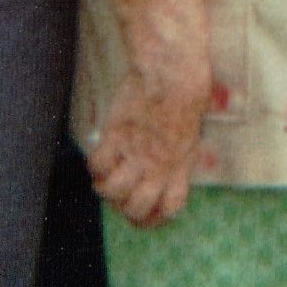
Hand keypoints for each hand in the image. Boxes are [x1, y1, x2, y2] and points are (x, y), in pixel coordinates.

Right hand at [86, 53, 209, 230]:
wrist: (173, 70)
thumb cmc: (187, 92)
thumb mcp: (192, 130)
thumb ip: (180, 155)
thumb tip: (172, 164)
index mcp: (180, 166)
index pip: (169, 209)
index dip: (155, 216)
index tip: (145, 210)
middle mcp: (158, 166)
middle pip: (136, 208)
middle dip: (125, 206)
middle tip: (120, 191)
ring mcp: (136, 152)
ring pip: (113, 192)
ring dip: (105, 188)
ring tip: (106, 176)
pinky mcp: (117, 135)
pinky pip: (97, 164)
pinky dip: (95, 164)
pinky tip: (101, 154)